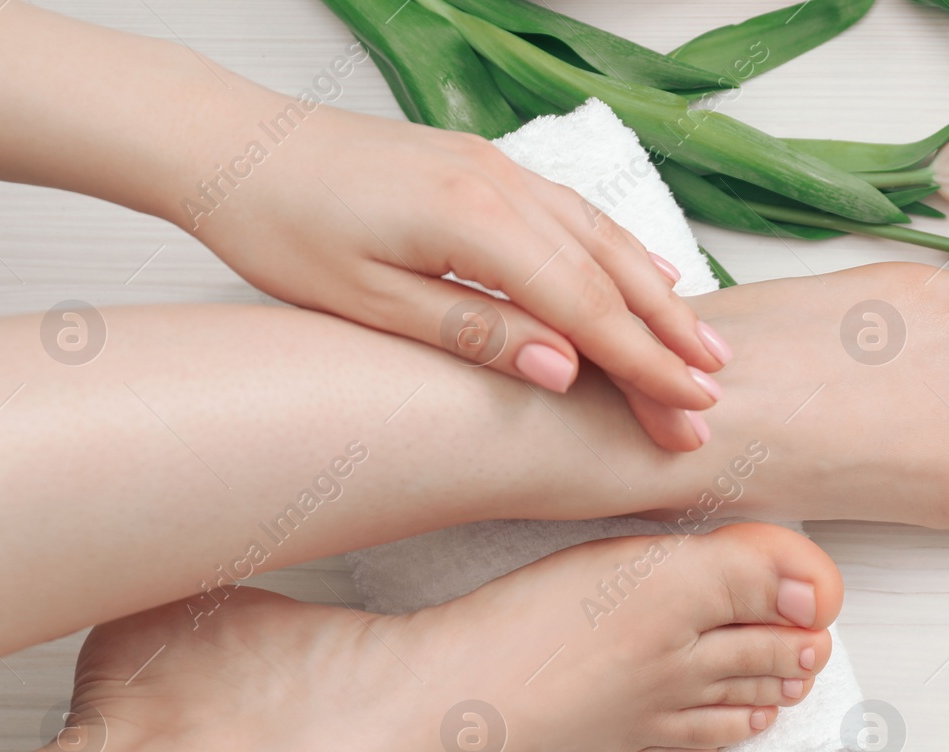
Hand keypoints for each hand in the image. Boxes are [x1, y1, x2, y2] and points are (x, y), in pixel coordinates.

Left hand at [181, 98, 730, 450]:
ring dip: (658, 294)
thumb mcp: (368, 300)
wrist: (234, 144)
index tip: (692, 411)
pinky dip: (620, 249)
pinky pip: (574, 211)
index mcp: (475, 221)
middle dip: (669, 341)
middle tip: (714, 399)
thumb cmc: (284, 227)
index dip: (645, 366)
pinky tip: (646, 271)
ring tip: (704, 344)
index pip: (586, 309)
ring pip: (602, 237)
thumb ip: (472, 332)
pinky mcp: (484, 164)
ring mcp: (497, 167)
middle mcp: (502, 184)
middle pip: (609, 274)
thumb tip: (563, 369)